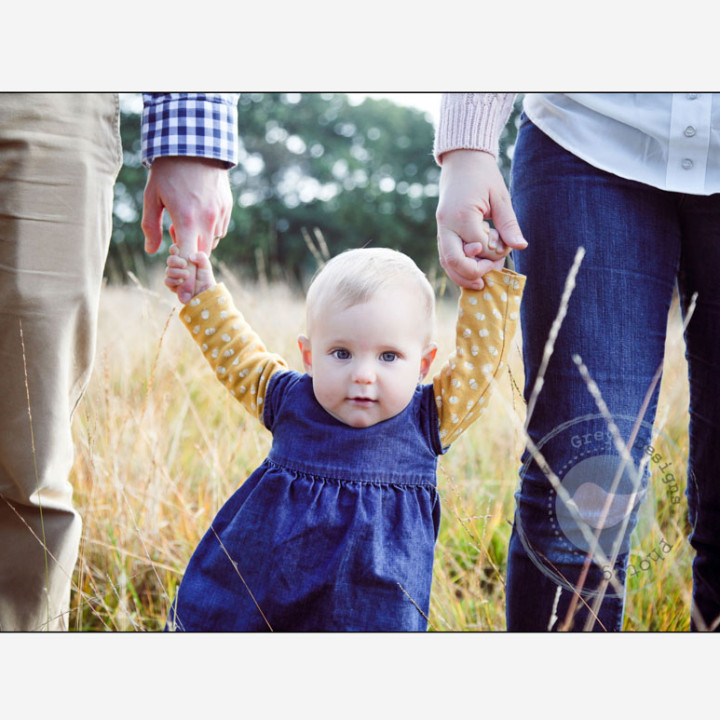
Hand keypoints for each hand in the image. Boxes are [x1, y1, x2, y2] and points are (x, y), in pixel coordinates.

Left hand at [142, 156, 231, 303]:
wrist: (194, 143)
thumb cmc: (168, 171)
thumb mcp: (152, 198)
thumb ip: (151, 227)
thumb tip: (153, 251)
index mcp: (186, 221)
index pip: (187, 259)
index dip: (185, 280)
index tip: (184, 297)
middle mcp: (207, 220)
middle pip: (202, 256)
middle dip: (191, 262)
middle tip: (180, 257)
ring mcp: (220, 214)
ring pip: (212, 242)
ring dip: (199, 243)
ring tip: (184, 222)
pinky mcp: (227, 207)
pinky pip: (219, 229)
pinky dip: (209, 230)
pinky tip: (197, 216)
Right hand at [165, 245, 215, 299]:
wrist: (206, 296)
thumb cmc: (206, 280)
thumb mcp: (206, 267)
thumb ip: (201, 258)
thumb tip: (190, 256)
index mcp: (185, 259)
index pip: (175, 250)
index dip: (174, 249)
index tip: (178, 251)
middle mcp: (178, 267)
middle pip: (170, 259)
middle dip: (175, 260)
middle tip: (184, 264)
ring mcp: (175, 277)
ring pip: (168, 270)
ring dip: (176, 272)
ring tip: (186, 275)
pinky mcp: (173, 286)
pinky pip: (167, 281)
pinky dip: (173, 280)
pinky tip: (181, 282)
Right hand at [436, 149, 526, 288]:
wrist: (461, 160)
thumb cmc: (483, 175)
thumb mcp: (501, 197)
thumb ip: (509, 224)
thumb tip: (521, 246)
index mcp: (463, 215)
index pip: (480, 247)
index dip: (495, 252)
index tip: (506, 246)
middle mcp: (447, 225)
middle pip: (454, 261)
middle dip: (474, 273)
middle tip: (491, 273)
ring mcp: (441, 229)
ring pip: (446, 262)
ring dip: (463, 276)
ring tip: (480, 284)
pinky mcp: (441, 231)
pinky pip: (445, 256)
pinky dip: (457, 268)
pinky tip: (471, 272)